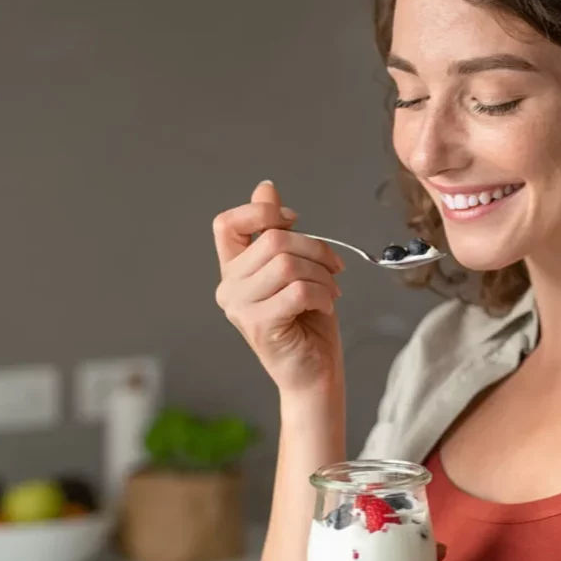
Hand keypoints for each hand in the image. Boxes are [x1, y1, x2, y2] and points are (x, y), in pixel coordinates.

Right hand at [214, 180, 345, 393]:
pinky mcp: (259, 325)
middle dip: (316, 249)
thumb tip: (265, 187)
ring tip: (330, 291)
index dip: (262, 212)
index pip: (226, 223)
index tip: (293, 220)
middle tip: (334, 268)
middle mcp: (229, 287)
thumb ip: (276, 232)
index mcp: (233, 270)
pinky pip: (299, 290)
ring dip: (322, 274)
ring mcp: (240, 308)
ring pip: (288, 263)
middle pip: (273, 239)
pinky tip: (326, 306)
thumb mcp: (295, 268)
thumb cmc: (307, 323)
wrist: (315, 373)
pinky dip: (323, 294)